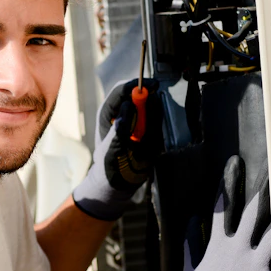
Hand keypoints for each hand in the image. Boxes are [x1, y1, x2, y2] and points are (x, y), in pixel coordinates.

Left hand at [72, 78, 162, 220]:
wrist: (118, 185)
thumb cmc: (108, 167)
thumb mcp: (111, 149)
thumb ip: (119, 128)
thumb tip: (128, 107)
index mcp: (110, 112)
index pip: (123, 89)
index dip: (138, 85)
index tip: (153, 87)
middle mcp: (125, 113)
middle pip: (141, 95)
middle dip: (151, 100)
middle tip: (157, 115)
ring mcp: (139, 122)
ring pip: (153, 108)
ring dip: (157, 117)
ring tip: (150, 137)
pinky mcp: (150, 132)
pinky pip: (160, 123)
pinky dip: (162, 128)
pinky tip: (156, 142)